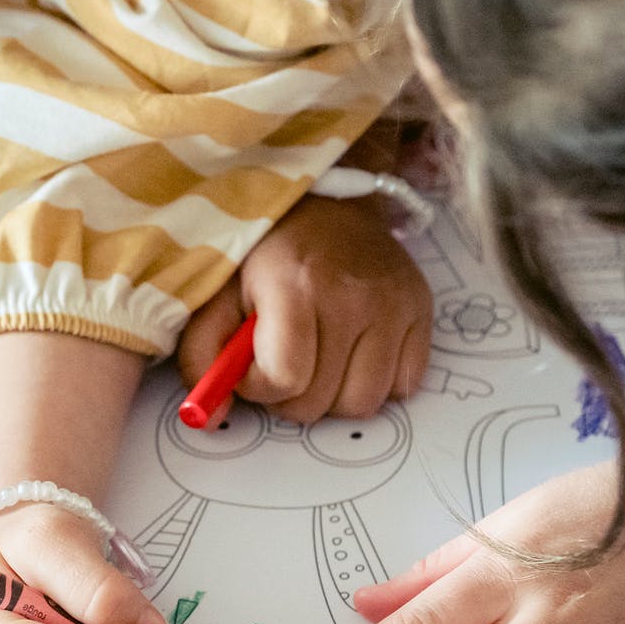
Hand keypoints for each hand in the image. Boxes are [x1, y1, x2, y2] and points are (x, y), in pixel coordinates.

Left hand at [179, 194, 430, 422]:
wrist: (326, 207)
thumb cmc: (264, 255)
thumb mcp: (215, 296)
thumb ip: (202, 357)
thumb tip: (211, 416)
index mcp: (295, 287)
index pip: (285, 380)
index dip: (259, 387)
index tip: (251, 365)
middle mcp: (352, 297)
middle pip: (321, 402)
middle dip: (291, 396)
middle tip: (283, 362)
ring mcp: (394, 305)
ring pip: (363, 404)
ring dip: (334, 396)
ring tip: (318, 360)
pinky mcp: (422, 311)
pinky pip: (404, 386)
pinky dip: (376, 382)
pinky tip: (354, 353)